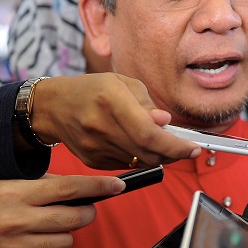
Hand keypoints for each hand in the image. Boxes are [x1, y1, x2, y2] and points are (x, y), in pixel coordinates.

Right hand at [0, 173, 124, 247]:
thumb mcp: (5, 182)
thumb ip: (42, 185)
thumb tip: (78, 187)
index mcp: (16, 193)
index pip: (69, 187)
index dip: (99, 185)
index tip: (119, 184)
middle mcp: (17, 220)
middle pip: (74, 217)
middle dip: (86, 211)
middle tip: (82, 207)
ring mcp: (15, 246)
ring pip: (66, 242)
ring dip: (66, 233)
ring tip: (51, 226)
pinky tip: (40, 245)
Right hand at [28, 73, 200, 168]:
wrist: (54, 107)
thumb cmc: (92, 90)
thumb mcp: (122, 83)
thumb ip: (147, 104)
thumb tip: (165, 122)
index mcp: (111, 99)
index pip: (149, 134)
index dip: (175, 145)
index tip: (193, 149)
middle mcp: (101, 126)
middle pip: (148, 152)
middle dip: (173, 153)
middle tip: (185, 147)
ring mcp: (95, 147)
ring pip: (140, 161)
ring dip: (158, 155)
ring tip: (161, 141)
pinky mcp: (92, 161)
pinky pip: (127, 165)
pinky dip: (139, 157)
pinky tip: (136, 143)